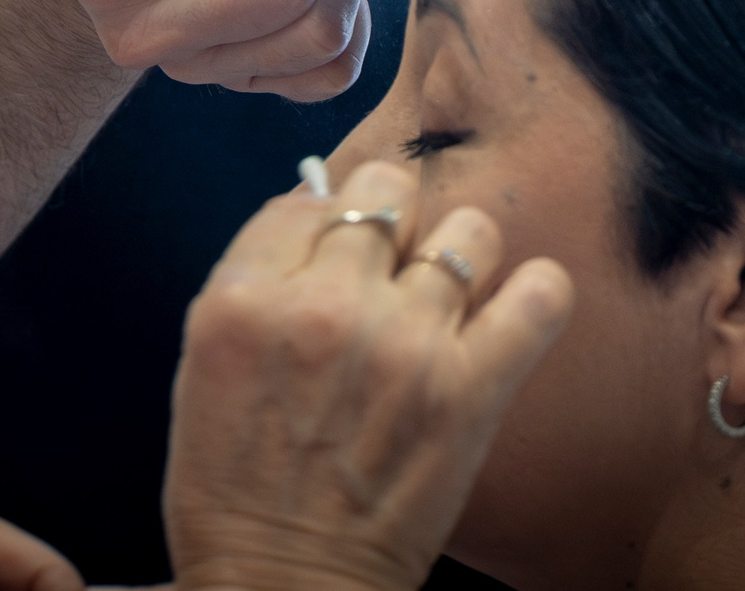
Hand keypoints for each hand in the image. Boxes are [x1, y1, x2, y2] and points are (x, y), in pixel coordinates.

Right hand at [166, 159, 573, 590]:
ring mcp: (406, 343)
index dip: (326, 221)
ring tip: (446, 299)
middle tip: (388, 271)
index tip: (333, 252)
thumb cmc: (238, 484)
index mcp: (245, 300)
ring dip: (460, 256)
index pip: (309, 197)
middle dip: (390, 225)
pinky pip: (540, 295)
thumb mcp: (204, 362)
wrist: (286, 583)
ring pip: (470, 230)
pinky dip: (537, 295)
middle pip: (387, 192)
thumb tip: (319, 206)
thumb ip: (254, 279)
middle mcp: (326, 307)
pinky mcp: (472, 388)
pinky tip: (512, 313)